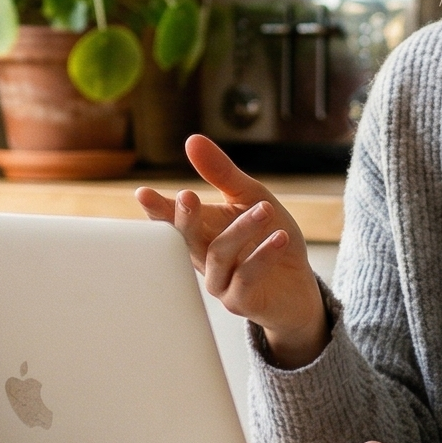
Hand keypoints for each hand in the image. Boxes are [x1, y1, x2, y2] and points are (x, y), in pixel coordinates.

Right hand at [135, 135, 327, 365]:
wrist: (299, 286)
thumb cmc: (270, 239)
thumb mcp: (252, 198)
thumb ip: (222, 173)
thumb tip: (192, 140)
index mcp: (203, 230)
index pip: (173, 218)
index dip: (158, 208)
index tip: (142, 193)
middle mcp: (203, 258)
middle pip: (185, 238)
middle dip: (185, 217)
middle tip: (186, 196)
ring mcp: (219, 282)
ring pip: (219, 254)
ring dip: (242, 230)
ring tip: (265, 208)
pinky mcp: (239, 301)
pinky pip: (245, 277)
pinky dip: (262, 256)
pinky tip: (279, 239)